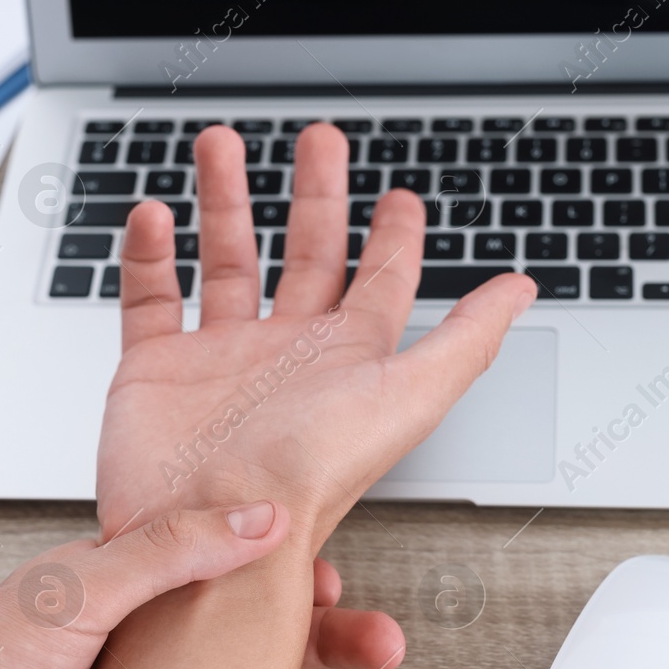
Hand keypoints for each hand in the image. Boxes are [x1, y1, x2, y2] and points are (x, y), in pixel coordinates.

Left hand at [0, 504, 404, 668]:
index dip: (296, 575)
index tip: (338, 580)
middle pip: (265, 639)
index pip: (237, 570)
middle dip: (330, 642)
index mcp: (136, 586)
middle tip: (377, 647)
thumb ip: (169, 550)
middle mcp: (153, 647)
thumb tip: (257, 516)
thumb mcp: (76, 585)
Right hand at [96, 123, 536, 542]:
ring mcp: (219, 357)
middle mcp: (285, 352)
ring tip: (220, 143)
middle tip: (319, 140)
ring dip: (224, 199)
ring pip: (224, 258)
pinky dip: (147, 253)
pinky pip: (149, 296)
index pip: (381, 282)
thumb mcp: (408, 398)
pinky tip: (154, 213)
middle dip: (315, 193)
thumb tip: (522, 290)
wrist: (209, 529)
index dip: (395, 238)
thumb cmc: (308, 473)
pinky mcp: (154, 367)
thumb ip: (467, 340)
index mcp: (346, 358)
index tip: (402, 198)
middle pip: (306, 252)